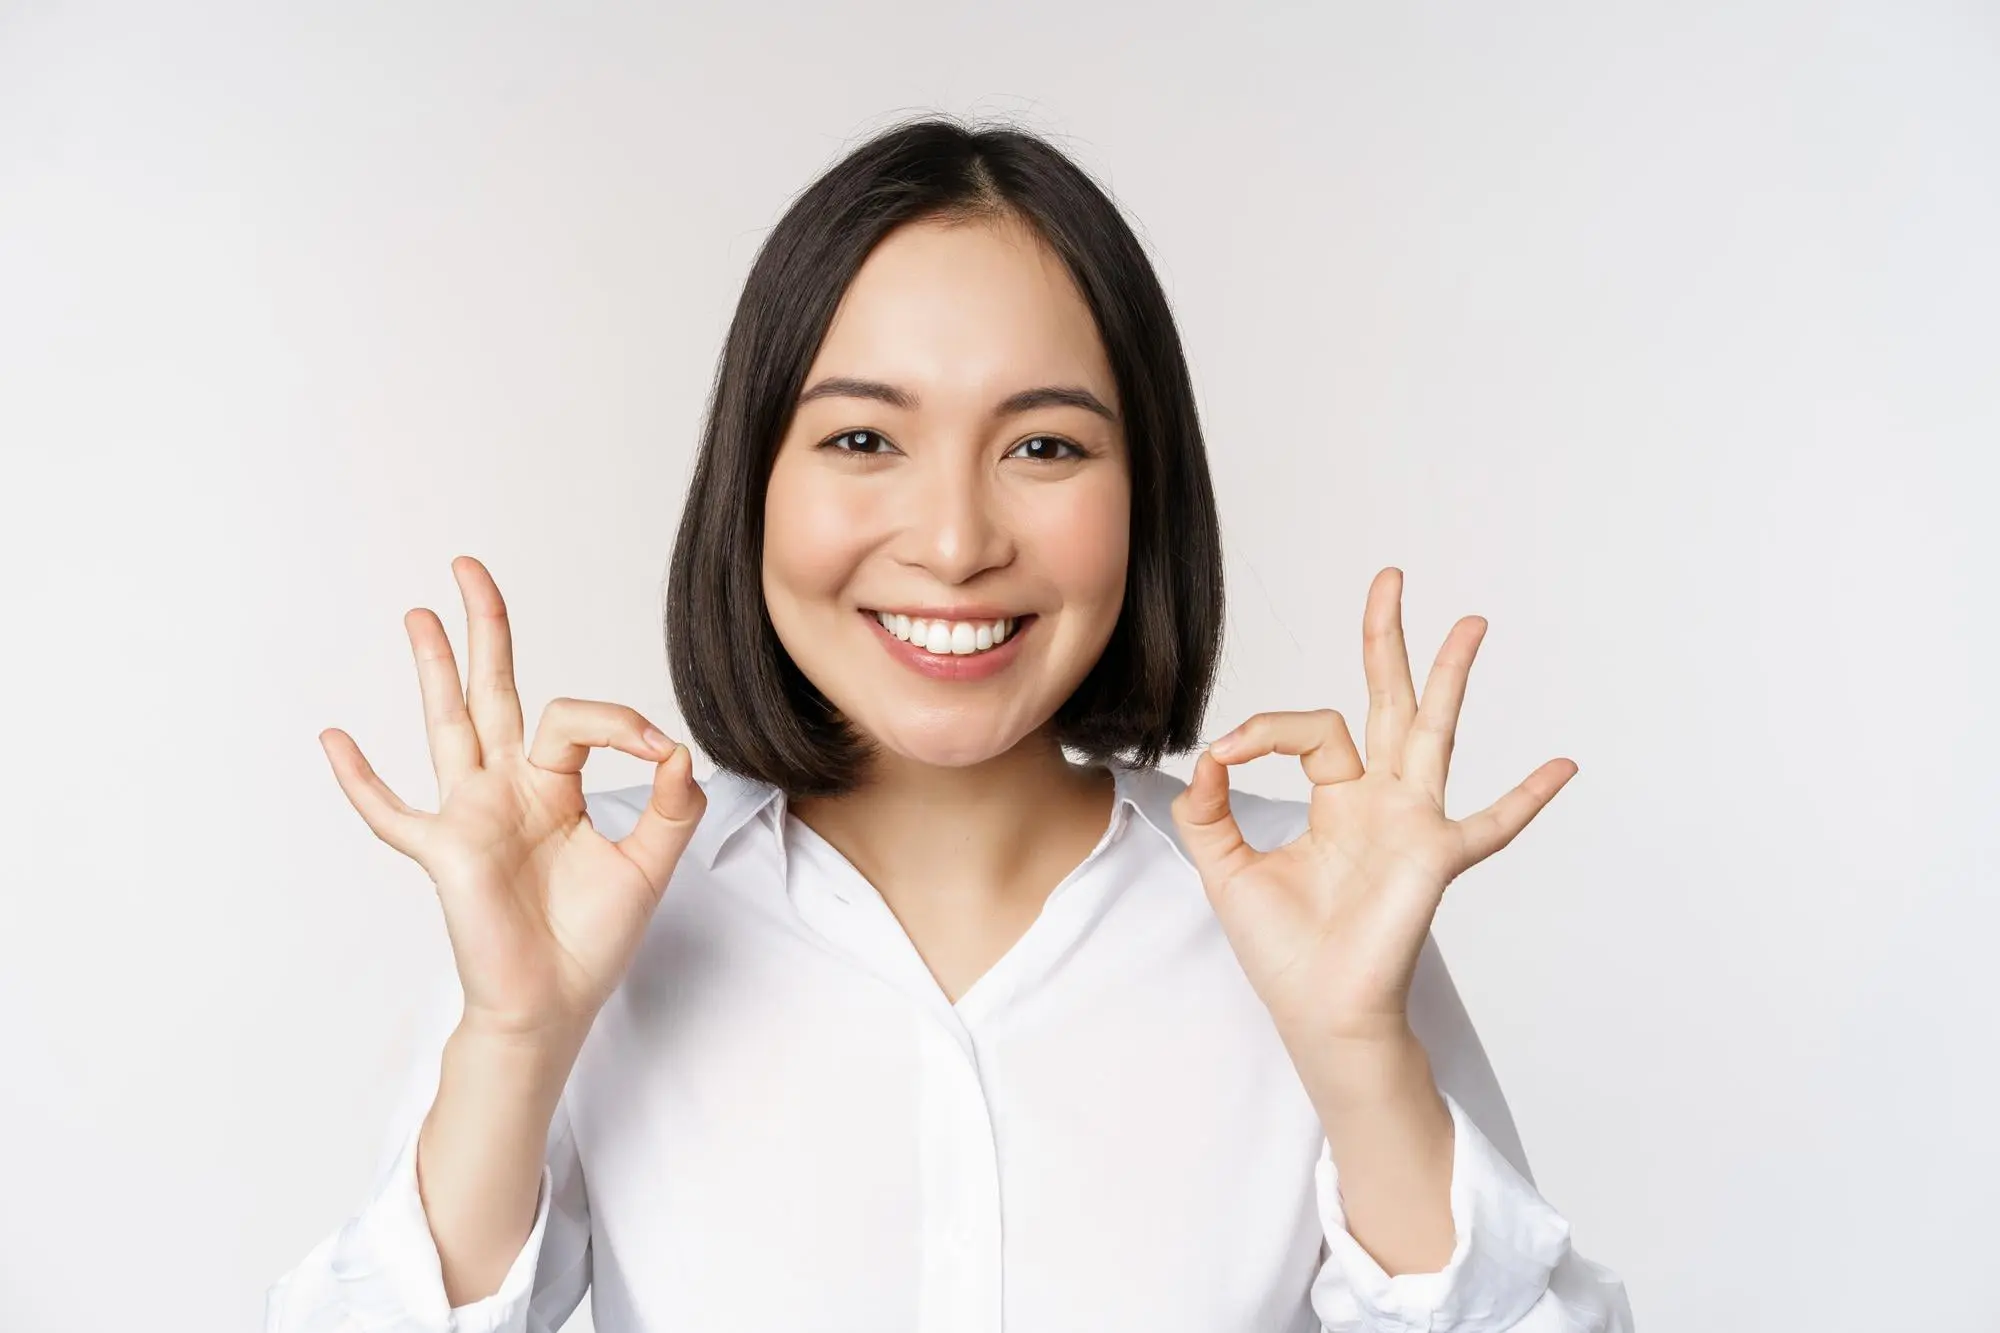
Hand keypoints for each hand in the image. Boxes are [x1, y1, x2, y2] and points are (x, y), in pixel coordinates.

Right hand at [319, 555, 706, 1043]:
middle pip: (493, 692)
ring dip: (434, 670)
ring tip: (420, 615)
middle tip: (470, 568)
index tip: (659, 752)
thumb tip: (678, 751)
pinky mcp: (443, 852)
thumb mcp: (649, 865)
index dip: (621, 724)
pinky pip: (391, 812)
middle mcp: (508, 789)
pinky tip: (334, 738)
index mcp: (555, 786)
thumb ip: (670, 807)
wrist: (554, 1004)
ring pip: (448, 726)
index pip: (577, 721)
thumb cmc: (593, 939)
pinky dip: (362, 780)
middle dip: (486, 630)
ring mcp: (470, 815)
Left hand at [1170, 567, 1576, 1047]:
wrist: (1316, 1010)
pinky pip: (1489, 824)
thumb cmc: (1282, 948)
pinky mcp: (1433, 858)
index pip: (1309, 729)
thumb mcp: (1225, 866)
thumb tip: (1206, 756)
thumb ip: (1208, 808)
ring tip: (1470, 622)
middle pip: (1387, 702)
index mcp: (1337, 799)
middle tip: (1390, 579)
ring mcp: (1412, 823)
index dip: (1262, 731)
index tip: (1225, 756)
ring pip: (1433, 732)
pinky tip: (1562, 766)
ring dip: (1450, 678)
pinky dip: (1526, 798)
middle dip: (1387, 641)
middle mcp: (1380, 800)